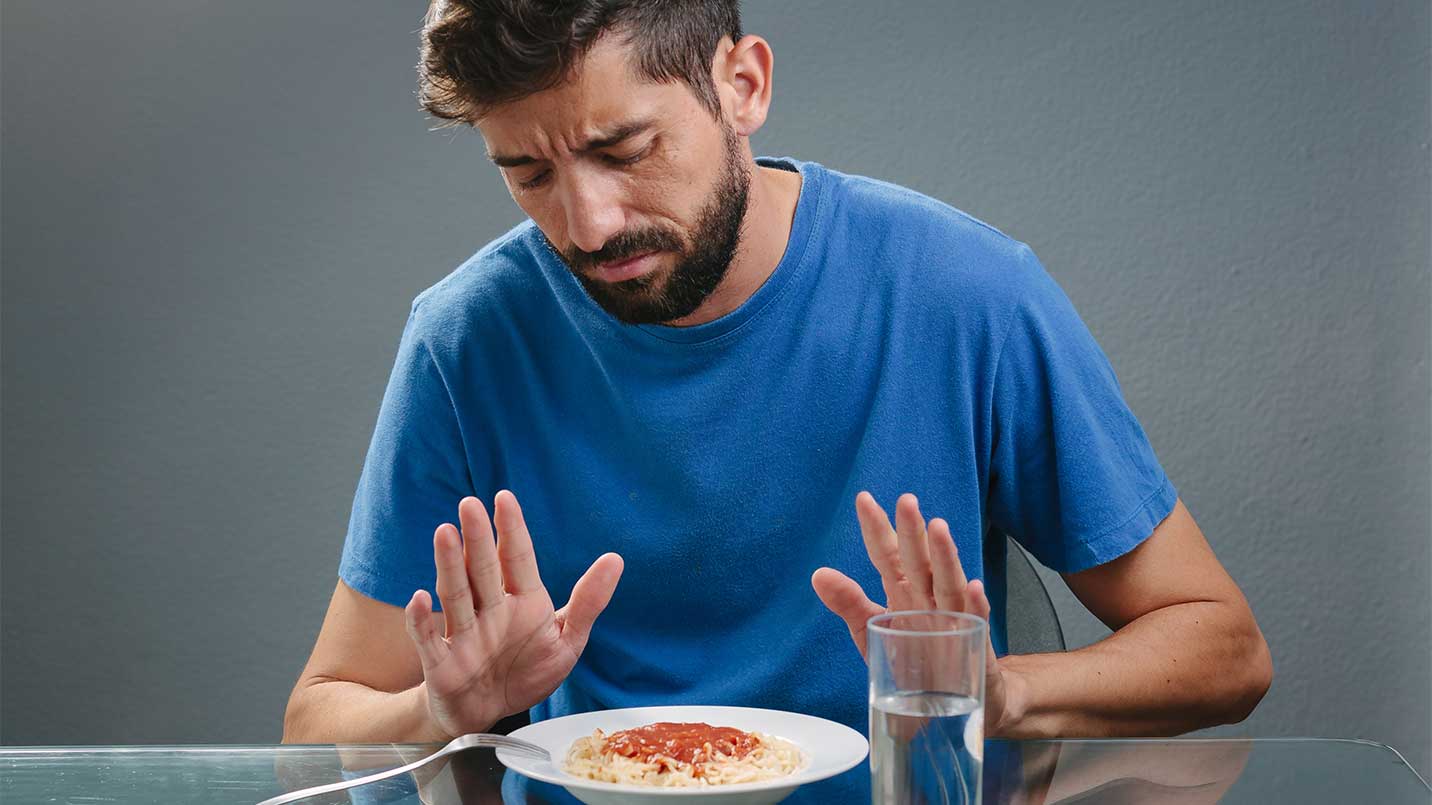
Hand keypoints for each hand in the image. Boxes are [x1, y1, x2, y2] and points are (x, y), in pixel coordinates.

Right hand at [403, 491, 623, 736]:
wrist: (490, 715)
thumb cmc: (527, 671)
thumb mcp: (566, 641)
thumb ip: (588, 602)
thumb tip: (616, 559)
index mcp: (523, 600)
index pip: (517, 558)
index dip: (511, 529)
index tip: (505, 498)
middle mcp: (490, 610)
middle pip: (482, 569)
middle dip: (477, 538)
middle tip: (470, 505)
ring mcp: (464, 634)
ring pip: (455, 593)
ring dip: (449, 565)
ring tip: (445, 533)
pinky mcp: (442, 662)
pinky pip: (428, 639)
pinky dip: (420, 620)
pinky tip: (417, 599)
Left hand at [812, 491, 1016, 736]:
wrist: (950, 701)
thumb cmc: (912, 660)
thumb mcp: (872, 632)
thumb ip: (849, 604)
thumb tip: (818, 574)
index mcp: (902, 591)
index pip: (887, 554)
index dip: (876, 528)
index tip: (864, 499)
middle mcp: (927, 597)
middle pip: (918, 560)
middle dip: (912, 531)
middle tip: (906, 502)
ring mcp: (952, 618)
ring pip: (948, 582)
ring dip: (944, 556)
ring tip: (939, 529)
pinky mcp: (973, 644)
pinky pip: (975, 623)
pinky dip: (976, 605)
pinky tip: (975, 588)